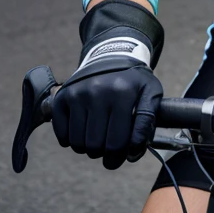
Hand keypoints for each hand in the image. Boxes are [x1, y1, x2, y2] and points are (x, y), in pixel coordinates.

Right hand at [52, 55, 162, 169]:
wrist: (112, 55)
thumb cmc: (133, 81)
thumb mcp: (151, 93)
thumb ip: (147, 123)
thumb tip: (133, 153)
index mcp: (122, 93)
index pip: (117, 143)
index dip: (119, 157)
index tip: (122, 156)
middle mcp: (97, 92)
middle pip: (95, 146)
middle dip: (104, 153)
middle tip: (110, 146)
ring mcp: (77, 94)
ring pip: (78, 143)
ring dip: (88, 147)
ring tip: (98, 135)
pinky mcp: (63, 97)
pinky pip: (62, 134)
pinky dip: (71, 140)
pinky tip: (83, 129)